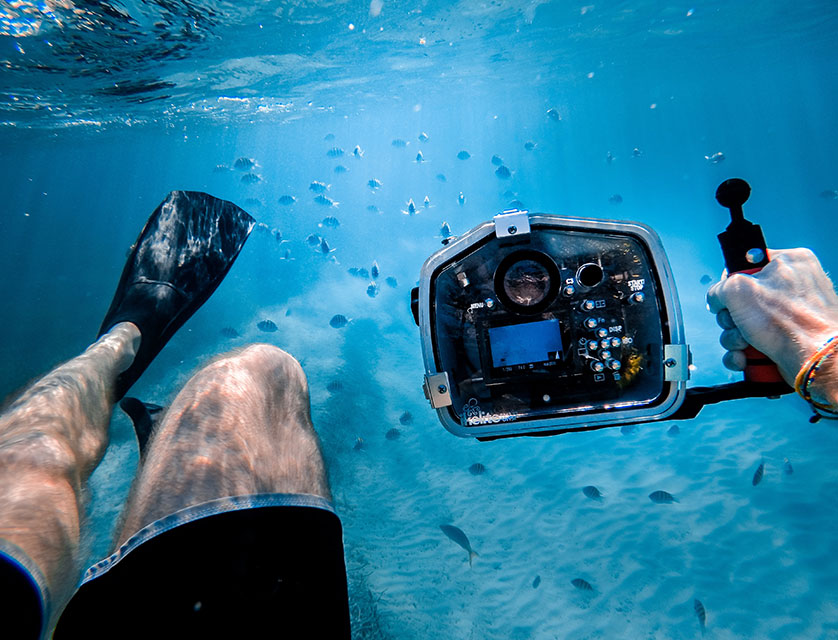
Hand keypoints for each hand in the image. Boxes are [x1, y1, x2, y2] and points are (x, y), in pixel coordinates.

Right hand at [705, 248, 837, 386]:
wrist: (815, 362)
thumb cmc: (790, 323)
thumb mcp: (737, 289)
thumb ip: (718, 288)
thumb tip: (716, 299)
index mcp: (790, 262)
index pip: (746, 266)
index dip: (730, 284)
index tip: (728, 298)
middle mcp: (793, 286)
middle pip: (741, 300)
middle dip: (732, 319)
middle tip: (739, 324)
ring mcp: (791, 315)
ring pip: (744, 325)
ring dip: (735, 339)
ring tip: (745, 344)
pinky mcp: (787, 339)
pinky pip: (754, 344)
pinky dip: (744, 354)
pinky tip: (746, 358)